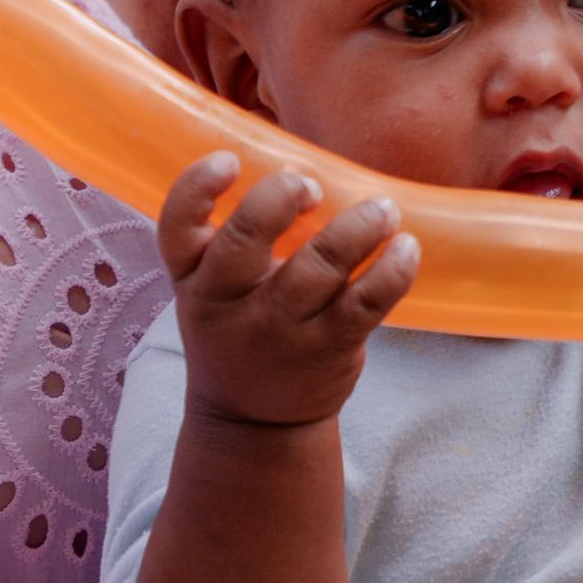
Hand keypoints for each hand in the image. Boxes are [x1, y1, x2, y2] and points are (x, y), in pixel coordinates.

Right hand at [154, 153, 415, 430]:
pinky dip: (392, 271)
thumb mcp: (214, 289)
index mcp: (192, 278)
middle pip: (244, 242)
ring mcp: (278, 331)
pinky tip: (406, 248)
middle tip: (311, 186)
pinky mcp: (328, 349)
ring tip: (383, 210)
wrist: (255, 422)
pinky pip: (365, 304)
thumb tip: (303, 164)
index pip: (176, 227)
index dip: (197, 188)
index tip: (228, 160)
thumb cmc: (238, 329)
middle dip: (278, 200)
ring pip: (317, 269)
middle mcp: (228, 303)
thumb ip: (239, 237)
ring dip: (356, 228)